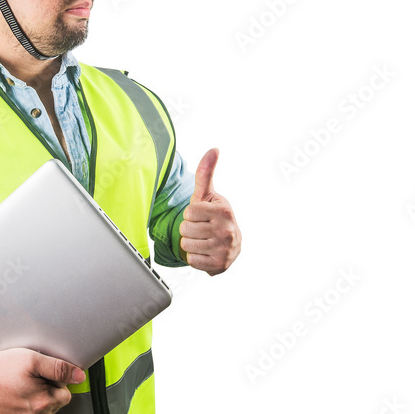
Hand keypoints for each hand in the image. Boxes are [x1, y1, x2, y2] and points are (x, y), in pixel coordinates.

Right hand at [0, 347, 84, 413]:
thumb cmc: (0, 371)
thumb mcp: (32, 360)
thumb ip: (59, 368)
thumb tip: (80, 376)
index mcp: (44, 403)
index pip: (65, 395)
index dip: (54, 383)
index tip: (40, 377)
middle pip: (54, 406)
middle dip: (47, 393)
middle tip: (27, 382)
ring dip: (37, 405)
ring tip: (19, 391)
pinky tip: (14, 403)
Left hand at [180, 148, 241, 274]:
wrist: (230, 244)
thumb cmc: (214, 216)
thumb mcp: (208, 195)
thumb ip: (206, 172)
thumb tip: (214, 149)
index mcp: (223, 211)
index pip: (188, 213)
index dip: (190, 214)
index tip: (201, 216)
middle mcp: (227, 230)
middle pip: (185, 229)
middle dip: (189, 229)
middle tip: (202, 229)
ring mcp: (224, 249)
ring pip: (186, 245)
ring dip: (191, 243)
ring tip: (203, 240)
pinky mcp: (219, 265)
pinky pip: (191, 260)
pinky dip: (195, 257)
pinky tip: (205, 252)